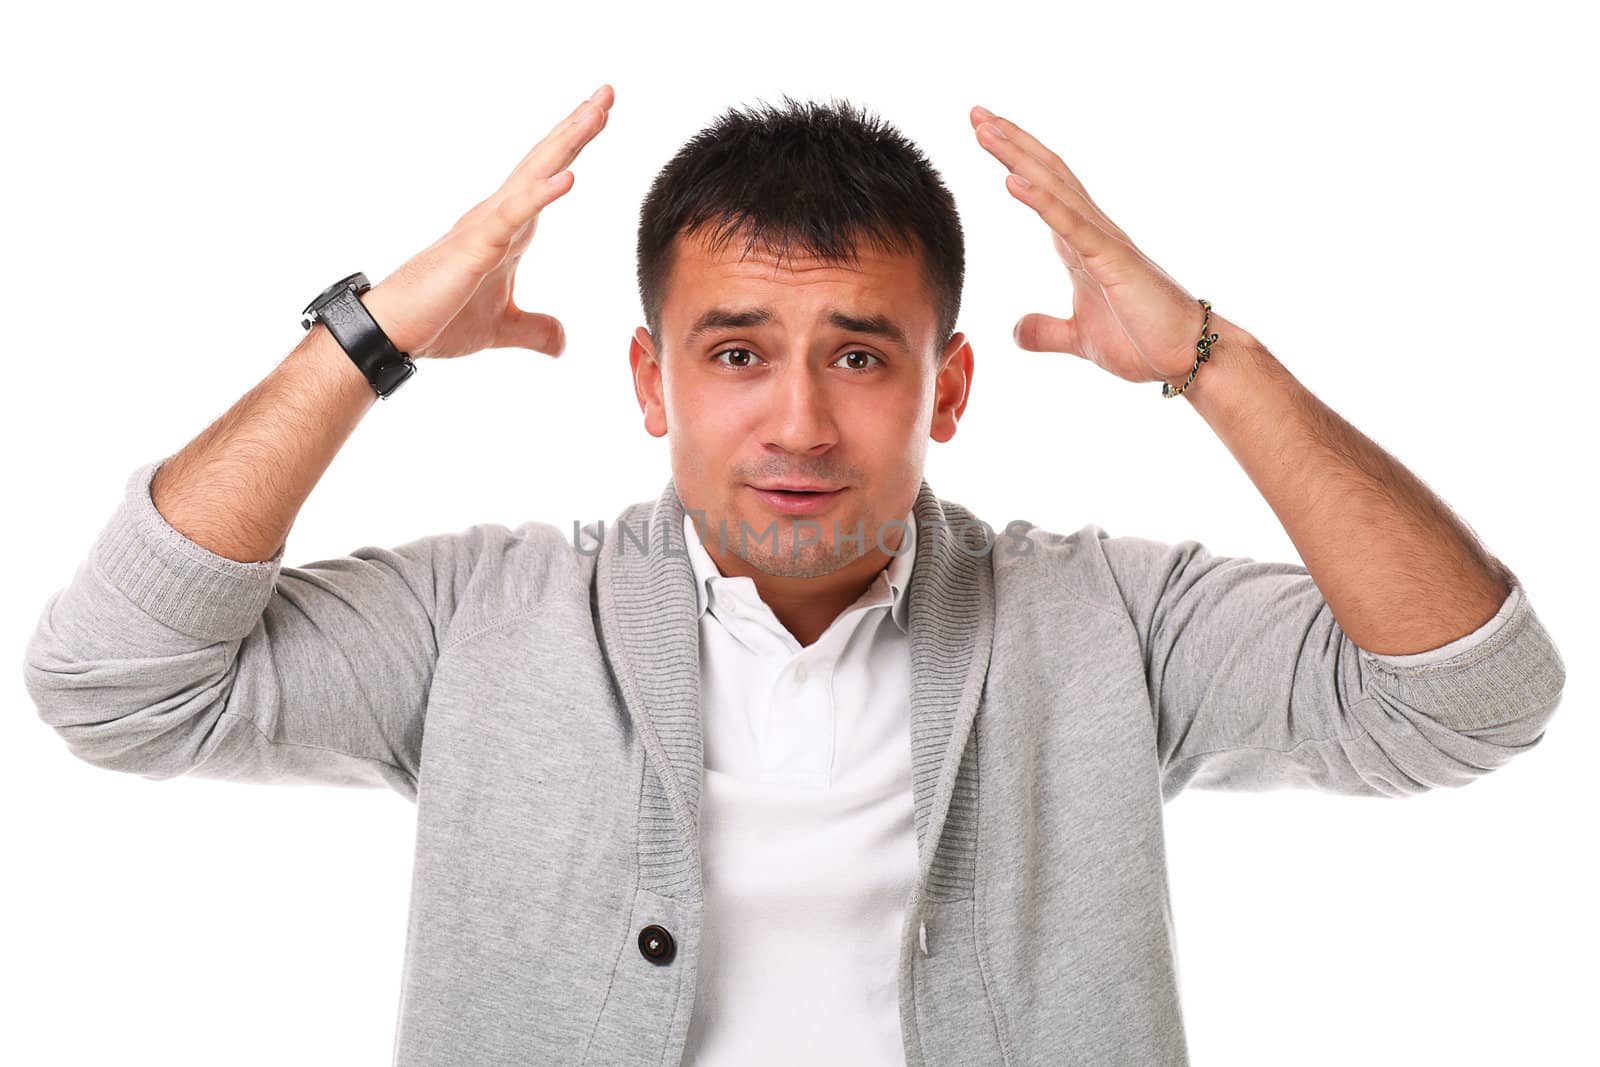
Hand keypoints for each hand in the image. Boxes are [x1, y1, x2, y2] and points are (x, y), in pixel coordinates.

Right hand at [359, 85, 614, 359]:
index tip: (599, 114)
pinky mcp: (474, 246)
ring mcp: (485, 227)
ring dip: (565, 143)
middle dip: (577, 127)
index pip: (546, 177)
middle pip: (544, 162)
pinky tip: (569, 176)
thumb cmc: (438, 321)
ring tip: (595, 112)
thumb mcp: (503, 329)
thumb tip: (563, 344)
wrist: (393, 336)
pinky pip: (513, 215)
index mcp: (507, 228)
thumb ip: (536, 330)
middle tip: (607, 91)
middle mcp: (496, 216)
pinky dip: (541, 195)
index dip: (573, 147)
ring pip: (533, 176)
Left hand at [970, 105, 1214, 388]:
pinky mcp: (1112, 260)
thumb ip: (1045, 330)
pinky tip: (1012, 179)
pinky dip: (1041, 201)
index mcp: (1081, 243)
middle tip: (976, 112)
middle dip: (1010, 142)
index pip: (1043, 188)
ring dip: (1017, 157)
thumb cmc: (1143, 340)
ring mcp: (1103, 241)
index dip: (1014, 159)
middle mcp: (1092, 231)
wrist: (1186, 356)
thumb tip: (1015, 331)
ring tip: (986, 129)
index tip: (983, 132)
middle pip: (1046, 173)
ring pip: (1054, 188)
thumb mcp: (1079, 337)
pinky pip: (1071, 225)